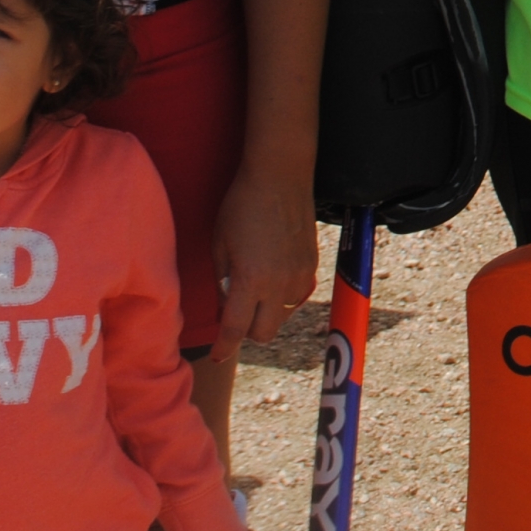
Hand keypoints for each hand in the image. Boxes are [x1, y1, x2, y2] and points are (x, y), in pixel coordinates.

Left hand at [210, 165, 323, 358]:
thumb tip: (225, 307)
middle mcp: (278, 284)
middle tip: (234, 315)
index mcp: (250, 280)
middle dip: (247, 331)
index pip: (235, 329)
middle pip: (264, 333)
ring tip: (255, 290)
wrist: (280, 176)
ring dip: (267, 313)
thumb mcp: (220, 244)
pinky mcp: (312, 265)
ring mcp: (299, 275)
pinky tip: (273, 278)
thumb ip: (222, 282)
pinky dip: (283, 297)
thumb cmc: (242, 205)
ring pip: (283, 316)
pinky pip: (297, 297)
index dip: (224, 347)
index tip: (218, 354)